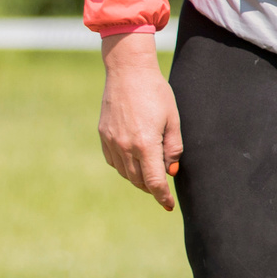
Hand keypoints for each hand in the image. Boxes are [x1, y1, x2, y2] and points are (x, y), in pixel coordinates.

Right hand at [98, 30, 181, 210]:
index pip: (154, 181)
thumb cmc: (156, 92)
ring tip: (150, 176)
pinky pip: (113, 161)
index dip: (162, 196)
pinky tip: (134, 162)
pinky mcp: (103, 135)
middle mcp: (125, 146)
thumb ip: (173, 148)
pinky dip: (124, 167)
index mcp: (145, 144)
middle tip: (163, 189)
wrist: (128, 72)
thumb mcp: (173, 119)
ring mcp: (111, 141)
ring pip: (124, 173)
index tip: (169, 206)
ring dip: (138, 179)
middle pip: (138, 180)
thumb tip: (170, 171)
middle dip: (152, 188)